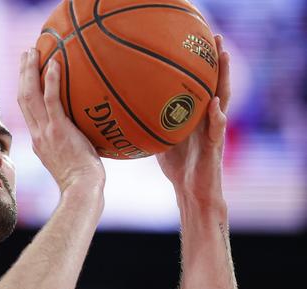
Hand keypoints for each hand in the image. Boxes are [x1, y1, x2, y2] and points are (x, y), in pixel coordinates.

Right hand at [18, 48, 105, 193]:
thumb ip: (71, 146)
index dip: (26, 89)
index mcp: (39, 141)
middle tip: (26, 54)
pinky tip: (55, 63)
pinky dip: (51, 81)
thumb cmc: (83, 180)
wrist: (81, 189)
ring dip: (30, 70)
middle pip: (23, 98)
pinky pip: (51, 100)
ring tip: (33, 50)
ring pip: (30, 95)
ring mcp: (45, 132)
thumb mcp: (72, 161)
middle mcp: (38, 134)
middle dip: (23, 74)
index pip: (27, 111)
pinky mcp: (58, 130)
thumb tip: (85, 136)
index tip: (28, 74)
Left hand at [155, 35, 230, 206]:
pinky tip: (213, 104)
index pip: (202, 85)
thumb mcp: (160, 141)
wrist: (192, 192)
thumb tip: (123, 115)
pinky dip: (217, 116)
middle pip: (216, 85)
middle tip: (216, 37)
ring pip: (222, 100)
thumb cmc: (178, 167)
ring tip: (223, 57)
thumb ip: (150, 125)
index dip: (201, 65)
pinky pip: (217, 129)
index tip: (197, 41)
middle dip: (217, 62)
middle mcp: (208, 119)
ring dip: (223, 79)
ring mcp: (214, 132)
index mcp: (197, 116)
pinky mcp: (216, 148)